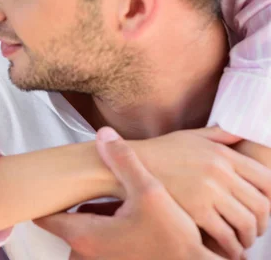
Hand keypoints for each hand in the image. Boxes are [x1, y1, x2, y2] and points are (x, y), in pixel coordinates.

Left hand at [34, 127, 224, 259]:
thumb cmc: (174, 238)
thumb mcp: (149, 192)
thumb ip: (124, 161)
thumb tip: (104, 133)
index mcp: (85, 235)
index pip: (45, 216)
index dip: (42, 197)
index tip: (39, 183)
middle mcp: (86, 252)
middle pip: (61, 224)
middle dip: (64, 204)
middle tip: (64, 184)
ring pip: (79, 233)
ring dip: (84, 215)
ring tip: (93, 193)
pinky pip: (95, 242)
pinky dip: (98, 226)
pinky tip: (117, 210)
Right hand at [132, 127, 270, 257]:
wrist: (128, 165)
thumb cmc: (159, 152)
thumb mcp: (191, 136)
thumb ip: (219, 135)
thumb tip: (241, 136)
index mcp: (223, 154)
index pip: (267, 180)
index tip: (264, 210)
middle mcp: (221, 171)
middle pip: (261, 205)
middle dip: (262, 224)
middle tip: (253, 231)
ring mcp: (209, 191)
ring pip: (247, 222)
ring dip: (248, 238)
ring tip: (241, 243)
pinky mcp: (196, 210)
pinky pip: (226, 234)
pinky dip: (231, 246)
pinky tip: (226, 248)